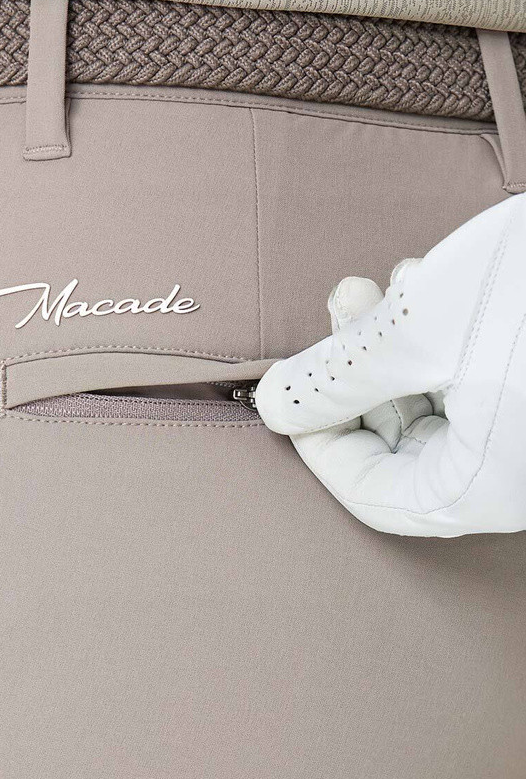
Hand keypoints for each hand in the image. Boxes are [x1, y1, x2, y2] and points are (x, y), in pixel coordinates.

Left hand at [254, 195, 525, 536]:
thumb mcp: (421, 330)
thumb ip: (338, 376)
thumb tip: (277, 404)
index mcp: (485, 487)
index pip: (374, 497)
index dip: (320, 446)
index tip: (289, 393)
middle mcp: (511, 473)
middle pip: (400, 444)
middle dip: (357, 373)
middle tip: (341, 309)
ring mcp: (523, 430)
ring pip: (433, 401)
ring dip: (392, 343)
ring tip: (381, 286)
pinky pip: (469, 377)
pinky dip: (436, 334)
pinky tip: (429, 280)